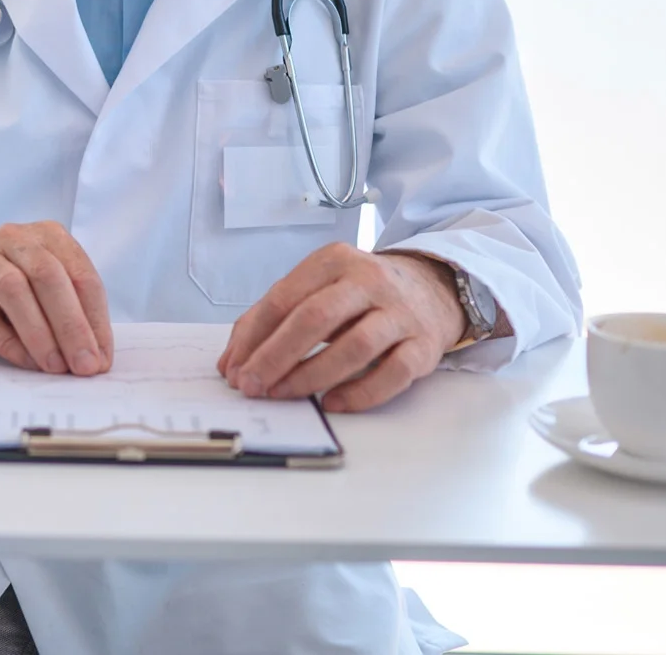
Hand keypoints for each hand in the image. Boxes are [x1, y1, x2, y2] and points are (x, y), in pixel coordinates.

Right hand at [0, 222, 112, 375]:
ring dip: (39, 333)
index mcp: (49, 236)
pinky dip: (7, 341)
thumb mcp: (50, 291)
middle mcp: (15, 238)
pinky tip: (25, 361)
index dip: (95, 319)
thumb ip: (74, 314)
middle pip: (48, 277)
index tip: (101, 358)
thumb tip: (96, 358)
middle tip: (83, 365)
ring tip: (55, 366)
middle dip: (71, 326)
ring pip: (13, 289)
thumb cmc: (19, 290)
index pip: (82, 275)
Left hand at [217, 245, 465, 411]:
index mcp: (334, 261)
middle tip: (251, 386)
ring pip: (354, 347)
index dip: (253, 337)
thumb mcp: (319, 288)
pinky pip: (392, 374)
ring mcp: (400, 313)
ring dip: (311, 376)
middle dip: (276, 356)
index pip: (283, 298)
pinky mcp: (424, 345)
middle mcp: (369, 281)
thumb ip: (274, 317)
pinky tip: (330, 403)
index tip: (234, 368)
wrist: (433, 287)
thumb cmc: (362, 294)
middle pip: (315, 318)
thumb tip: (232, 362)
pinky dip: (359, 393)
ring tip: (282, 395)